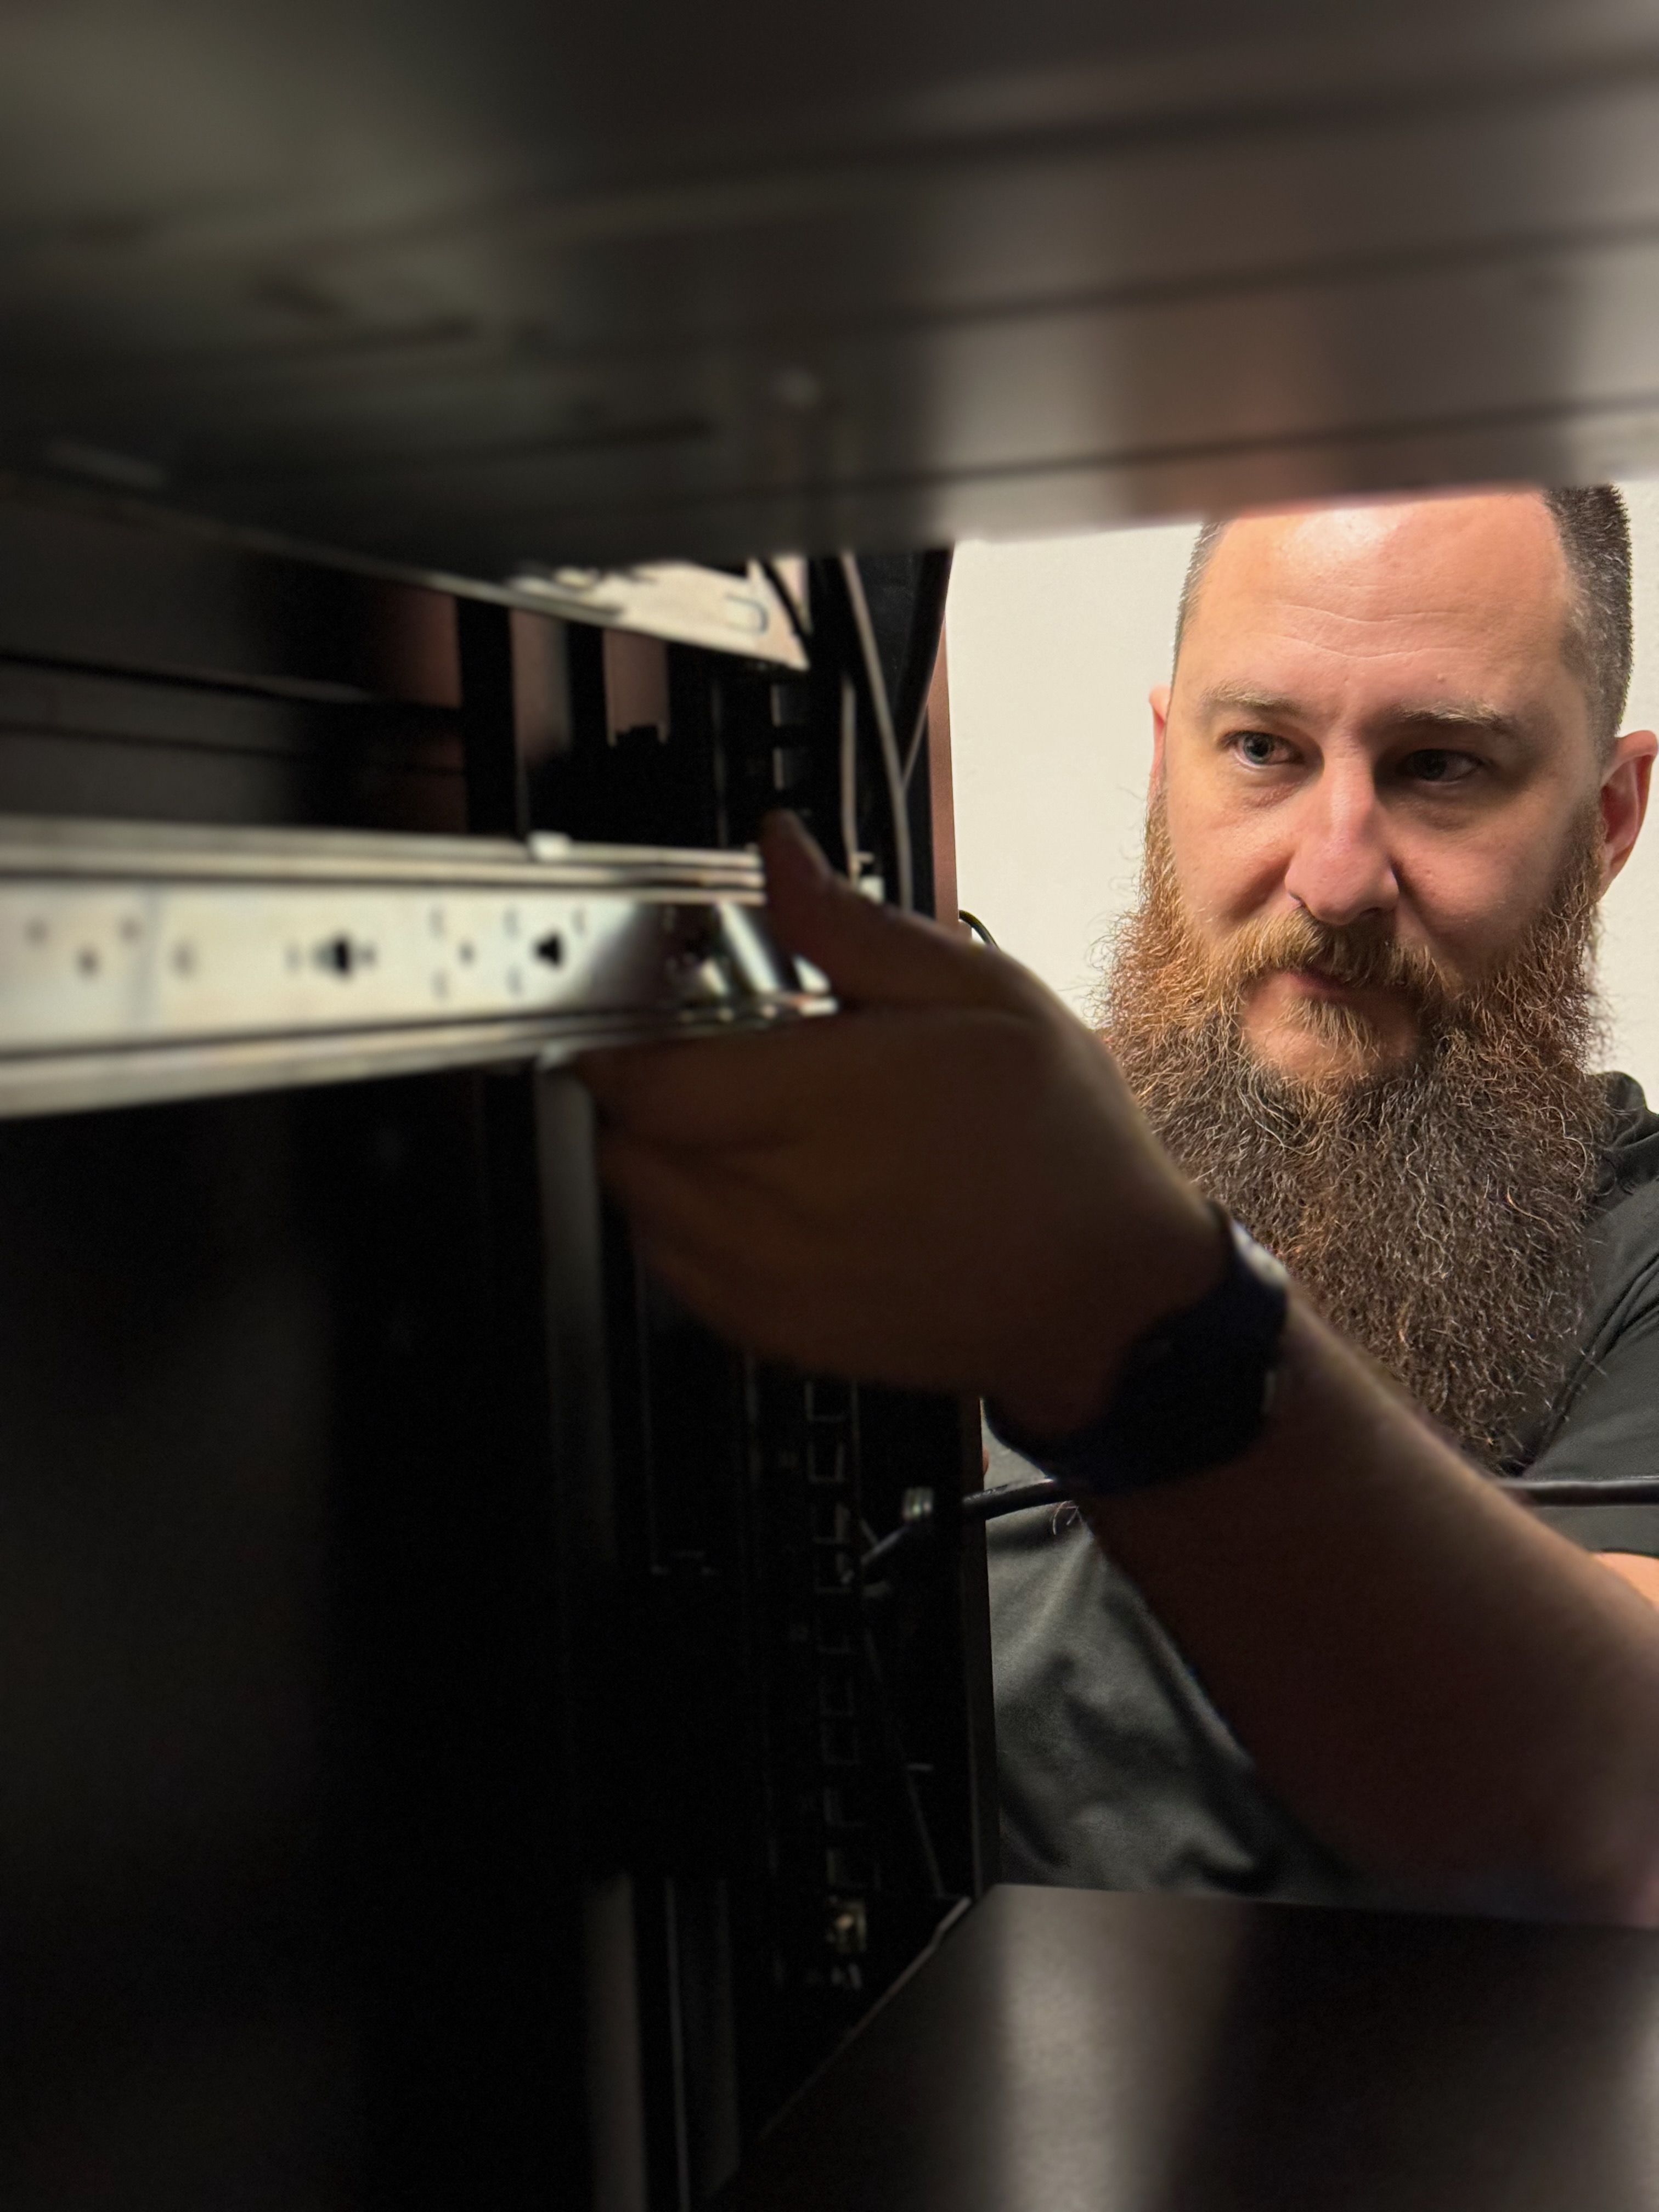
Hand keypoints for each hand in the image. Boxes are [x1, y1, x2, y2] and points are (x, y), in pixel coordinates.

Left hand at [578, 815, 1217, 1433]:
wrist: (1107, 1295)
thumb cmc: (1061, 1145)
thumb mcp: (986, 994)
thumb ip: (857, 928)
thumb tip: (781, 855)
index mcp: (833, 1103)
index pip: (647, 1078)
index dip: (616, 1037)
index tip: (631, 1006)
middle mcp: (787, 1199)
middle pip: (623, 1139)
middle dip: (639, 1087)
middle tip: (700, 1055)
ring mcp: (773, 1277)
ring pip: (636, 1204)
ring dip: (654, 1153)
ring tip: (735, 1121)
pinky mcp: (774, 1331)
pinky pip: (671, 1270)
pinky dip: (677, 1222)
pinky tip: (748, 1188)